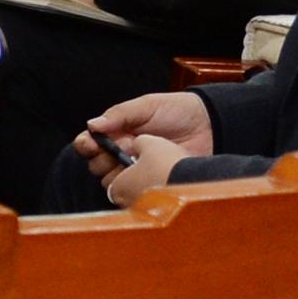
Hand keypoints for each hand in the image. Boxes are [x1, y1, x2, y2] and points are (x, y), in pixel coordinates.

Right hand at [77, 87, 209, 205]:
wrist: (210, 125)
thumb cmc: (178, 111)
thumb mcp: (147, 105)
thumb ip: (119, 114)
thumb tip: (92, 125)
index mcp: (117, 133)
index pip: (90, 144)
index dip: (87, 145)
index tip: (92, 144)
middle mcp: (123, 153)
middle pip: (97, 165)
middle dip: (103, 160)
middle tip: (120, 150)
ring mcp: (138, 170)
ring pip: (112, 182)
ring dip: (119, 174)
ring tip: (136, 161)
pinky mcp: (152, 183)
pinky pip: (134, 193)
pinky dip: (134, 187)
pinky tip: (145, 175)